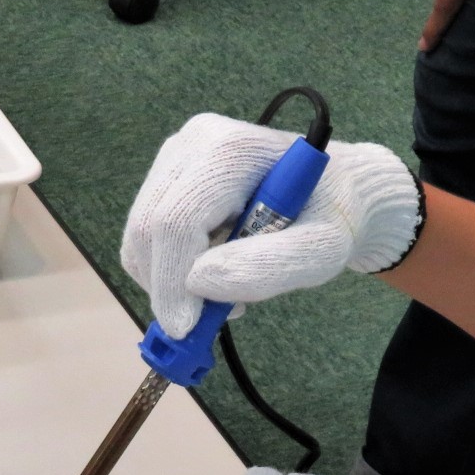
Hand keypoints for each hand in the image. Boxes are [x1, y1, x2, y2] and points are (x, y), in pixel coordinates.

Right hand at [121, 114, 420, 338]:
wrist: (334, 194)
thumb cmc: (331, 219)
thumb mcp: (322, 250)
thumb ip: (268, 266)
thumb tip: (199, 283)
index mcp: (231, 149)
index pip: (176, 219)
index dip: (173, 280)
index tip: (187, 331)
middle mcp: (192, 143)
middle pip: (148, 227)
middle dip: (168, 286)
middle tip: (209, 319)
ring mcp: (174, 158)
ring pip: (139, 237)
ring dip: (171, 281)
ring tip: (224, 291)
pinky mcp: (166, 178)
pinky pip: (145, 238)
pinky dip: (169, 270)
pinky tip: (211, 271)